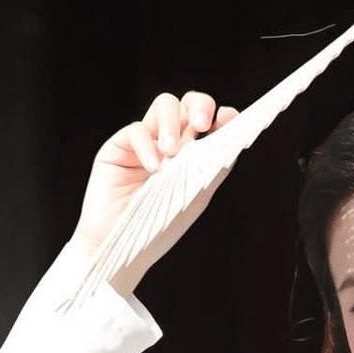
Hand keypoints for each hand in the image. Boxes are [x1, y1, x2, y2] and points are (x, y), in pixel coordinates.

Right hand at [70, 89, 240, 295]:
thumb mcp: (196, 196)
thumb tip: (234, 139)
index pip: (209, 124)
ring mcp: (145, 142)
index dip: (220, 116)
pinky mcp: (119, 146)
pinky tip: (152, 169)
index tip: (229, 117)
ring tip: (172, 153)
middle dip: (199, 106)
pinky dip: (146, 146)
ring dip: (172, 123)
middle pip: (188, 104)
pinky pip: (136, 130)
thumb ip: (215, 166)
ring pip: (164, 105)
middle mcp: (170, 143)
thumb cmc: (160, 227)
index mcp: (191, 155)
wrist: (123, 248)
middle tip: (203, 124)